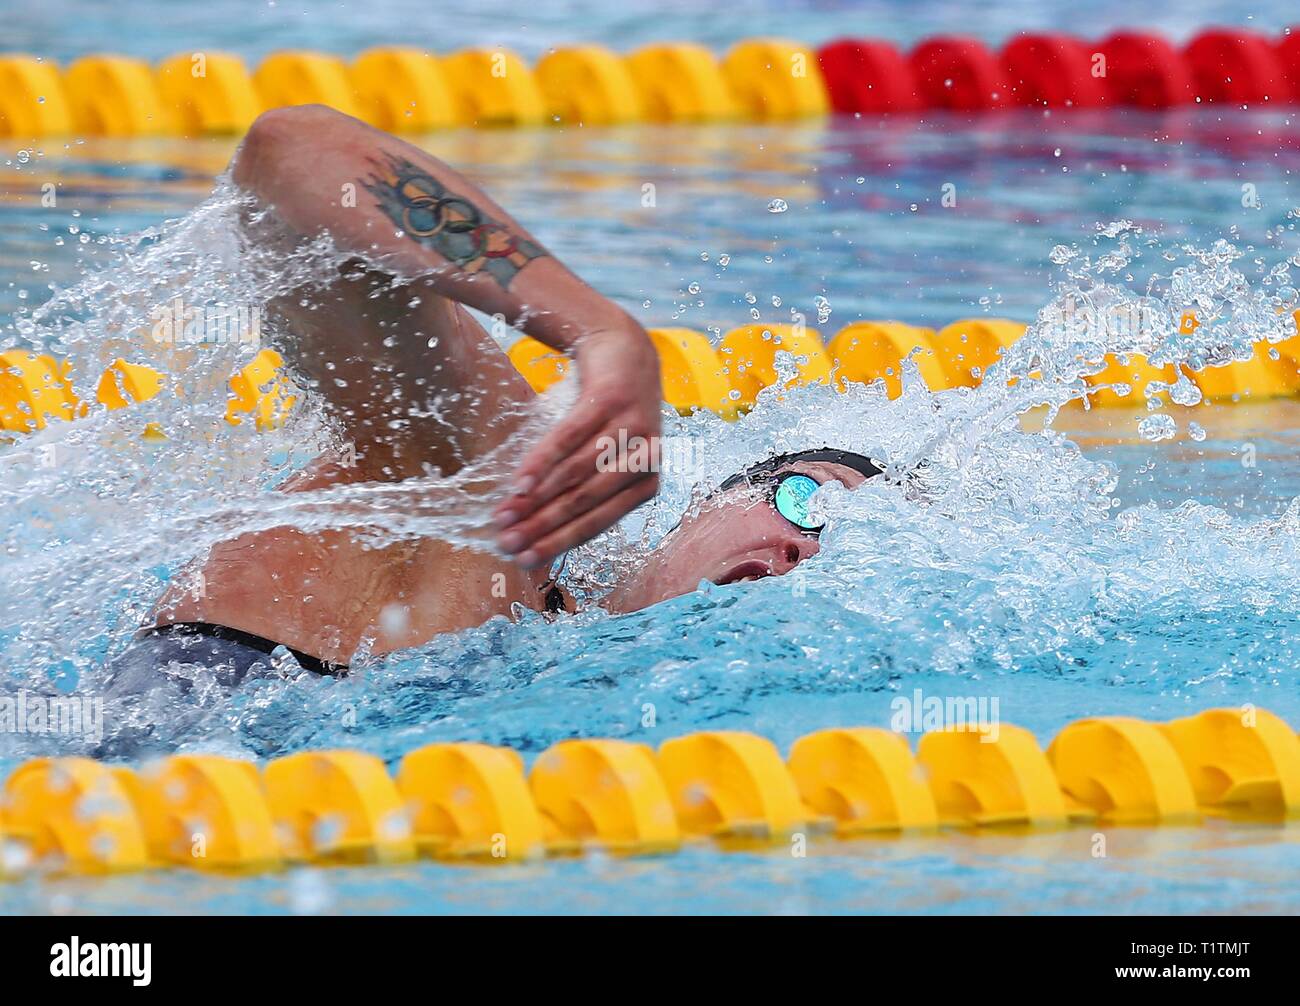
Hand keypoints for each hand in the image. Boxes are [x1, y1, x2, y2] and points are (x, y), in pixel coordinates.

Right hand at [493, 326, 662, 567]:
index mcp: (647, 483)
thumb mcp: (609, 457)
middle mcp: (645, 458)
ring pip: (576, 474)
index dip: (558, 542)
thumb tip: (538, 536)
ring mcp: (630, 427)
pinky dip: (542, 462)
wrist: (625, 350)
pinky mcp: (609, 399)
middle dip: (541, 527)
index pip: (598, 522)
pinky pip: (569, 437)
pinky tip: (519, 482)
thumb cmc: (610, 417)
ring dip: (535, 499)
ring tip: (503, 514)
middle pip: (584, 502)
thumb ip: (584, 492)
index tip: (524, 559)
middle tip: (506, 543)